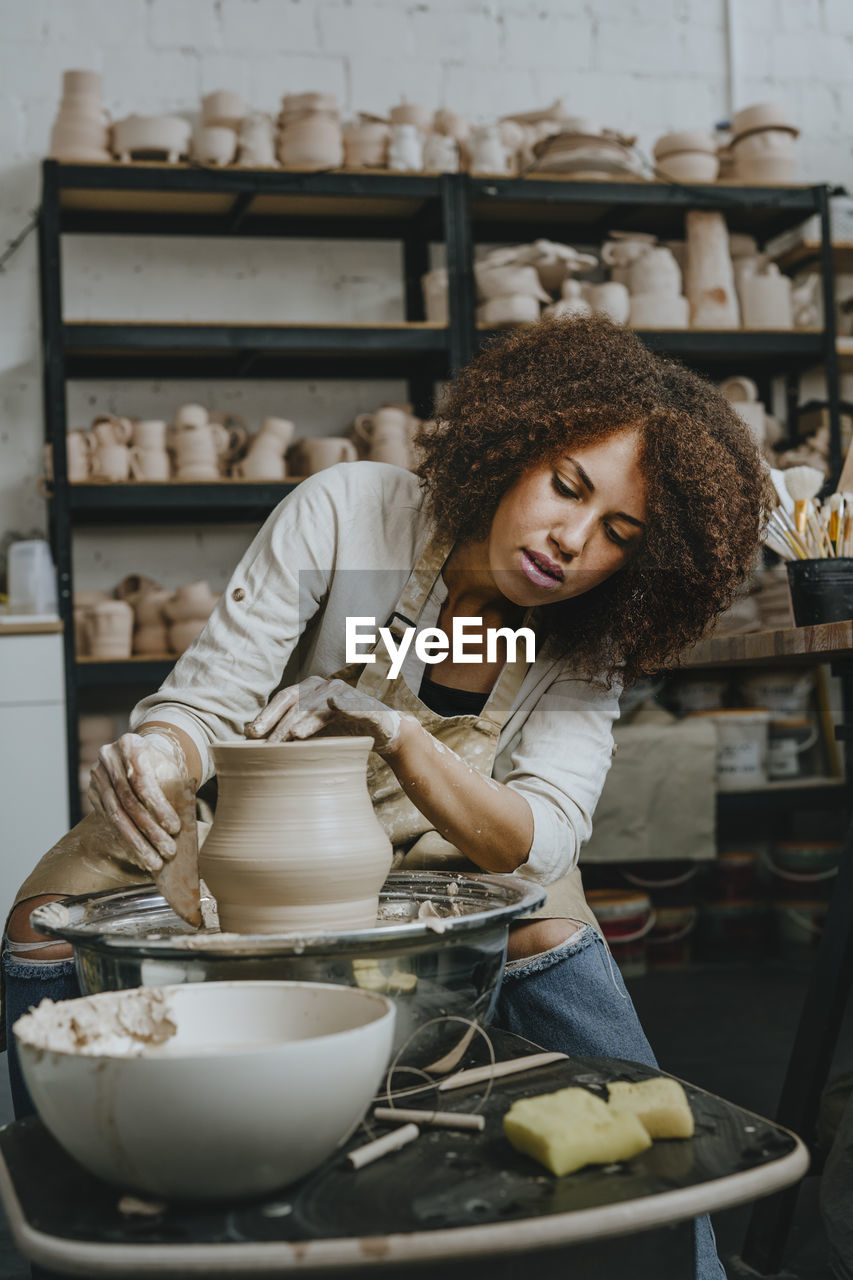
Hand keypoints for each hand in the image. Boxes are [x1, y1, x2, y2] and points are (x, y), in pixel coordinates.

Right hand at [88, 732, 186, 872]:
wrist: (139, 754)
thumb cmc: (161, 763)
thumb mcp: (170, 767)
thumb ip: (174, 788)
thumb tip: (184, 827)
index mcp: (130, 745)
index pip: (142, 780)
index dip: (158, 807)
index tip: (175, 828)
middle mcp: (108, 759)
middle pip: (128, 801)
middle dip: (149, 830)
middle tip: (168, 851)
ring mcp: (97, 777)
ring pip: (116, 815)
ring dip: (137, 842)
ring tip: (154, 861)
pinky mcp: (93, 794)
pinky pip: (110, 821)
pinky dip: (126, 840)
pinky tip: (140, 855)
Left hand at [245, 676, 404, 755]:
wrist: (381, 733)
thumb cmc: (340, 732)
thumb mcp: (310, 731)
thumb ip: (285, 729)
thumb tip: (248, 732)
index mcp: (308, 690)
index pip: (283, 699)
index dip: (267, 714)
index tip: (251, 734)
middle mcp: (324, 687)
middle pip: (298, 700)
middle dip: (281, 721)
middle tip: (269, 743)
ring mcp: (346, 694)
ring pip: (321, 704)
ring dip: (308, 719)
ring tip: (294, 736)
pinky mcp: (367, 705)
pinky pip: (354, 704)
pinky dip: (346, 704)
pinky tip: (336, 706)